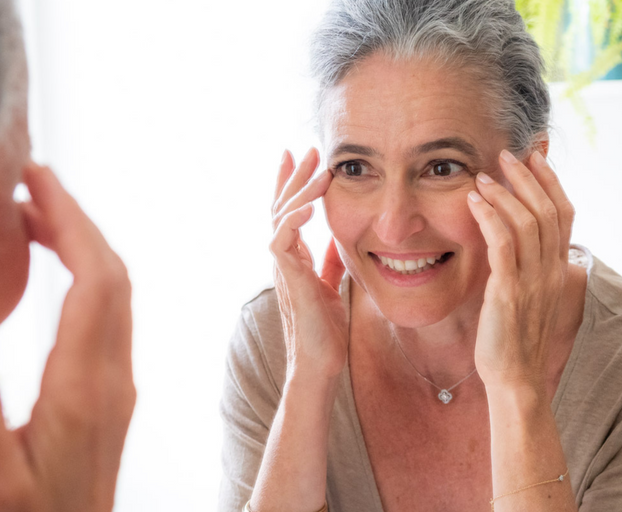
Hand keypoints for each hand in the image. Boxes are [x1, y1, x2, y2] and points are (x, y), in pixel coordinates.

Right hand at [0, 164, 135, 511]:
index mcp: (86, 386)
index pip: (95, 280)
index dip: (72, 222)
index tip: (40, 180)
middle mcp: (113, 376)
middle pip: (114, 276)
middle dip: (79, 220)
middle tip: (33, 183)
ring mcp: (118, 384)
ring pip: (117, 294)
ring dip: (85, 246)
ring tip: (34, 218)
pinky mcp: (111, 394)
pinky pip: (110, 316)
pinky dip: (87, 277)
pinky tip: (57, 274)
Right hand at [270, 149, 346, 379]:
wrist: (321, 363)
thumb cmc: (325, 331)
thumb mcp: (332, 286)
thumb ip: (331, 263)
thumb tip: (340, 242)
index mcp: (294, 259)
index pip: (289, 213)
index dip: (293, 185)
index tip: (300, 158)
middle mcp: (284, 259)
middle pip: (281, 207)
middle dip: (293, 177)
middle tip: (306, 150)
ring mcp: (283, 268)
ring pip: (281, 218)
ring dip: (299, 191)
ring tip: (316, 168)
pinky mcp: (288, 279)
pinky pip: (281, 241)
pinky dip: (293, 220)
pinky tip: (307, 205)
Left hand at [466, 150, 574, 390]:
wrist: (516, 378)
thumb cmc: (516, 338)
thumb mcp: (530, 296)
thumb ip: (530, 266)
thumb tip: (517, 240)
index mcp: (559, 269)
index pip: (564, 214)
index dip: (551, 181)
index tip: (535, 156)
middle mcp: (551, 271)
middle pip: (548, 211)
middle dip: (527, 177)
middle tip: (506, 154)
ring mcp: (533, 282)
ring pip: (528, 223)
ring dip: (504, 194)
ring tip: (483, 176)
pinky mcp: (508, 293)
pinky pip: (503, 246)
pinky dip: (489, 218)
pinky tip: (474, 202)